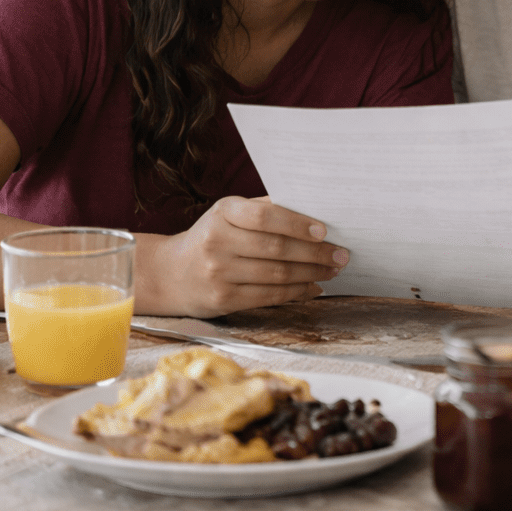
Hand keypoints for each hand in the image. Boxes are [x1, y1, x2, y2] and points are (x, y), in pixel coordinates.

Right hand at [139, 196, 348, 316]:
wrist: (170, 274)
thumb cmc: (213, 237)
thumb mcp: (229, 215)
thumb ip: (265, 210)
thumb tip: (315, 211)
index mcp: (223, 213)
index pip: (265, 216)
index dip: (298, 223)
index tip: (324, 230)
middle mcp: (217, 242)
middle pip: (276, 248)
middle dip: (315, 253)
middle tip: (341, 255)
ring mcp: (218, 273)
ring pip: (276, 275)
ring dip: (311, 274)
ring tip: (332, 270)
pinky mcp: (223, 300)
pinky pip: (269, 296)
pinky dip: (296, 292)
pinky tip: (313, 287)